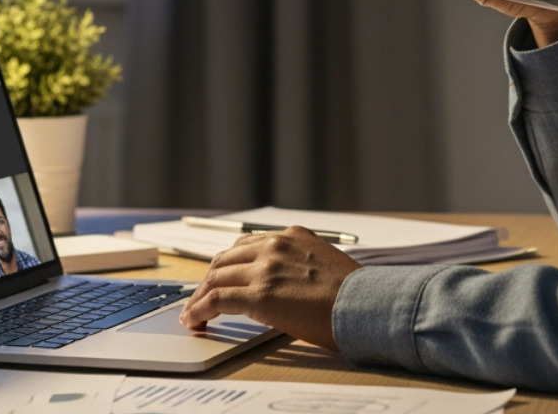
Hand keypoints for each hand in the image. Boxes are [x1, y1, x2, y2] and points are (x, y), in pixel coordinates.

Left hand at [178, 227, 360, 350]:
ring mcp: (265, 267)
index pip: (246, 245)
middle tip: (201, 298)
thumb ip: (298, 264)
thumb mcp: (324, 263)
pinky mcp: (258, 294)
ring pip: (216, 277)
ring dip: (200, 296)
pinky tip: (194, 321)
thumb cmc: (353, 293)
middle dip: (210, 279)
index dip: (228, 265)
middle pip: (225, 259)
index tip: (220, 278)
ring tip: (193, 314)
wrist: (364, 305)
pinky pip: (217, 299)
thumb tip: (282, 283)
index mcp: (291, 235)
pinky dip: (199, 309)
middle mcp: (275, 244)